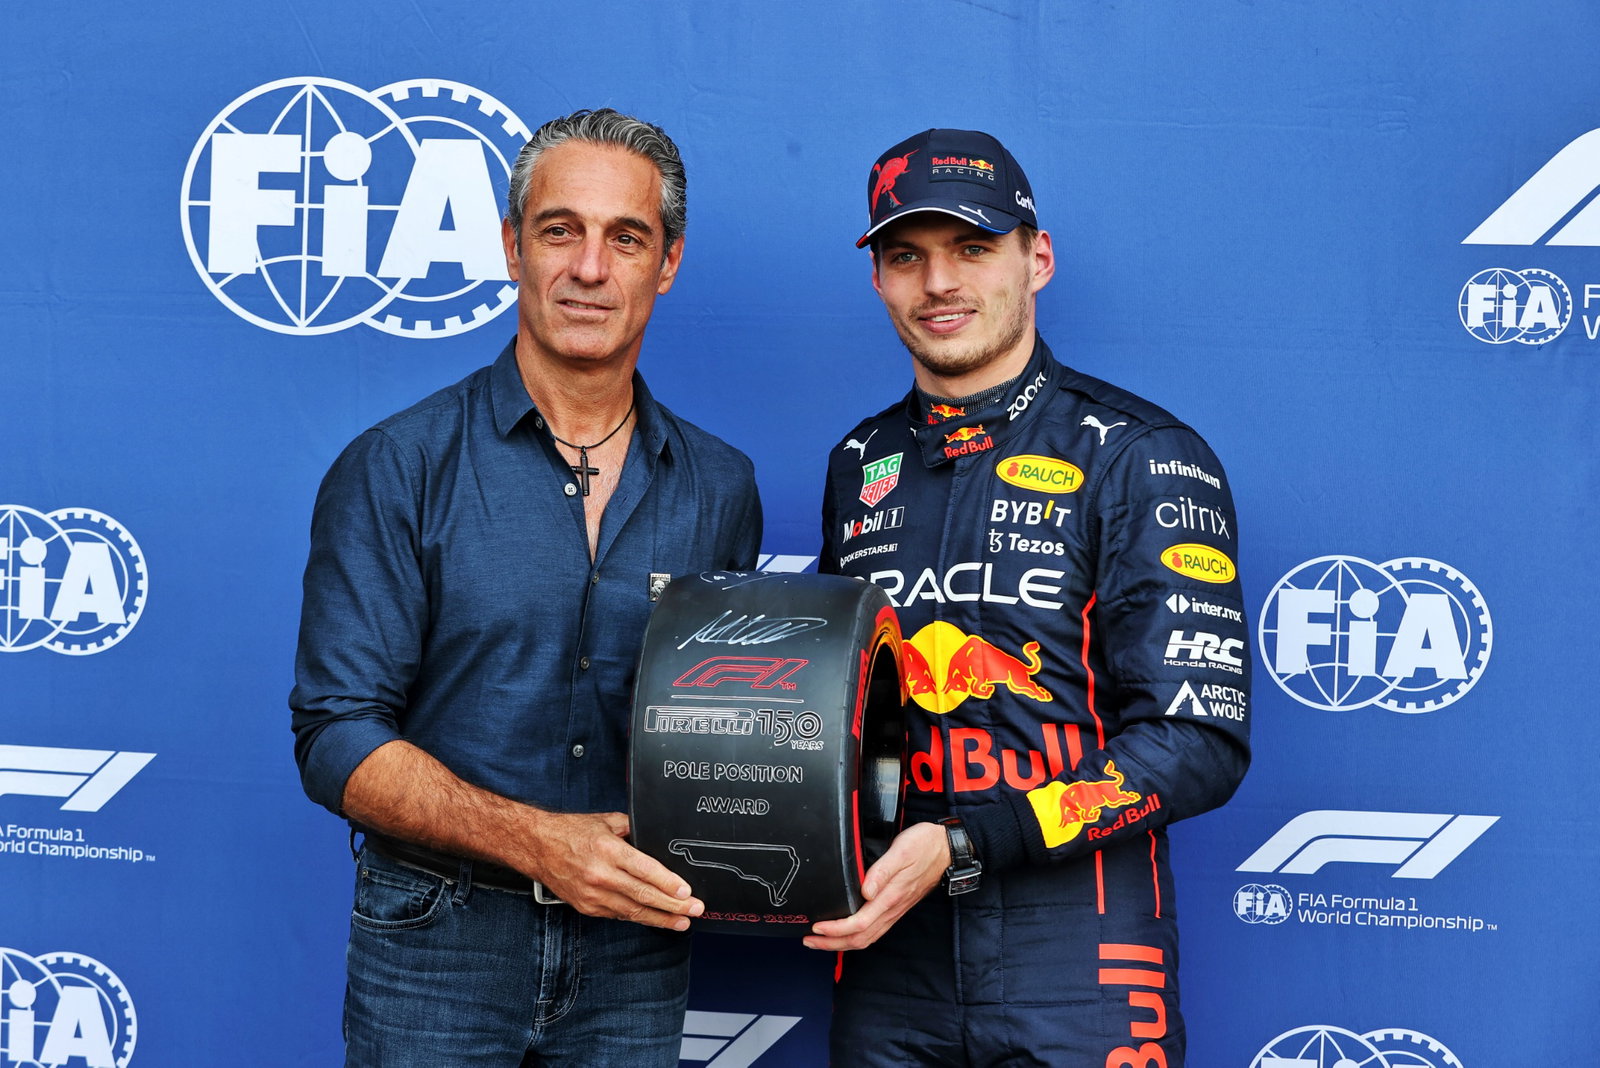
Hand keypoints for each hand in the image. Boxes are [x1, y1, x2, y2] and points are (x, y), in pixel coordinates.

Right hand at [522, 811, 703, 930]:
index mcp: (608, 850)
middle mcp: (600, 874)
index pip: (645, 870)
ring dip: (661, 918)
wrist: (537, 846)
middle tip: (694, 909)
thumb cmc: (570, 831)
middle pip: (643, 895)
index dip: (668, 883)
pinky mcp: (587, 907)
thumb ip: (633, 829)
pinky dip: (638, 917)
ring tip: (682, 922)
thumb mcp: (606, 821)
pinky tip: (656, 918)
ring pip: (633, 911)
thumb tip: (657, 837)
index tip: (686, 891)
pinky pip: (619, 914)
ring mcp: (593, 894)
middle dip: (673, 905)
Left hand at [803, 822, 948, 950]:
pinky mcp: (895, 908)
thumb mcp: (901, 851)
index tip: (817, 927)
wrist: (945, 849)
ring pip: (866, 938)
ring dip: (841, 943)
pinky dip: (855, 936)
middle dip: (832, 943)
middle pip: (859, 938)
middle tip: (809, 940)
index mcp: (890, 897)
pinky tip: (846, 932)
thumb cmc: (923, 847)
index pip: (858, 923)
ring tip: (821, 940)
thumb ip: (881, 871)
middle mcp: (891, 909)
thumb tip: (865, 891)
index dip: (835, 930)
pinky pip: (874, 931)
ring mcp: (894, 911)